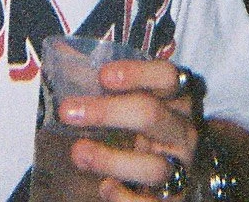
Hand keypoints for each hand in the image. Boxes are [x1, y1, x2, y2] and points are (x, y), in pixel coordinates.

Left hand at [59, 59, 199, 201]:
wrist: (175, 180)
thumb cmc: (146, 135)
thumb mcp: (136, 108)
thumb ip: (111, 89)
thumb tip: (65, 61)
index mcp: (177, 100)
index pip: (167, 77)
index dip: (138, 73)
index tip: (103, 75)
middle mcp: (182, 132)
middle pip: (151, 115)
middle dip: (107, 111)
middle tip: (67, 111)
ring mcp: (181, 169)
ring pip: (153, 166)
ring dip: (110, 159)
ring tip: (78, 153)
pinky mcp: (173, 201)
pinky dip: (126, 197)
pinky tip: (105, 187)